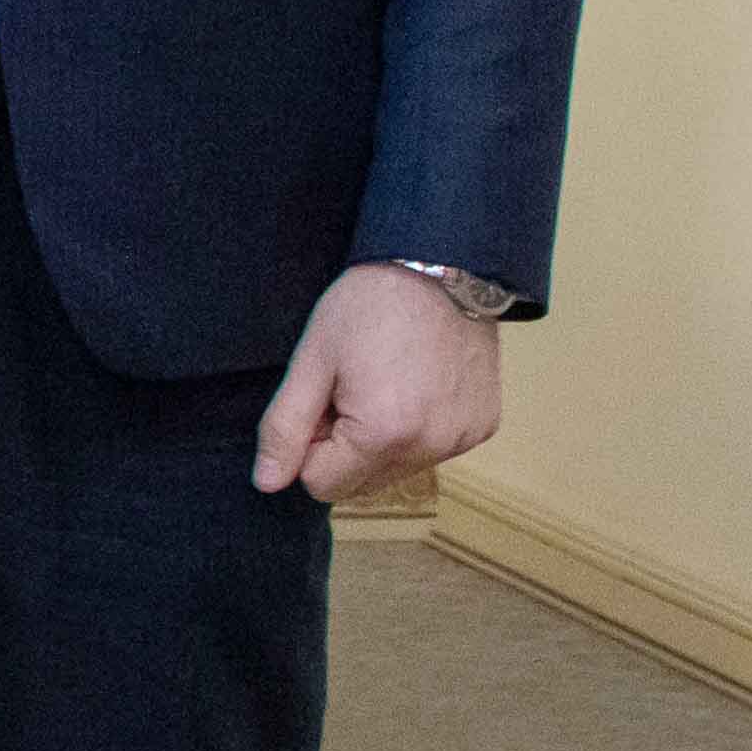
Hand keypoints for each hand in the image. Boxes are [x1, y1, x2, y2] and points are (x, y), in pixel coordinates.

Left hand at [257, 263, 502, 503]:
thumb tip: (268, 483)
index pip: (322, 485)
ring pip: (397, 469)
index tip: (323, 401)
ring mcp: (463, 439)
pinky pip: (433, 449)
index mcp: (384, 435)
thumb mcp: (312, 361)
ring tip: (385, 382)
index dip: (309, 446)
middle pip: (361, 483)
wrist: (440, 266)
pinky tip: (417, 384)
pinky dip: (417, 429)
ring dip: (380, 440)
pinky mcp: (483, 426)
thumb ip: (284, 428)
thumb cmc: (369, 307)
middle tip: (352, 388)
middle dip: (345, 447)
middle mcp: (431, 447)